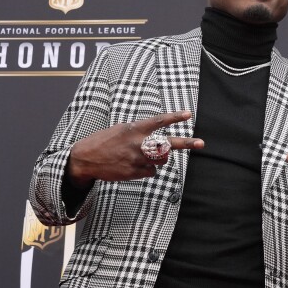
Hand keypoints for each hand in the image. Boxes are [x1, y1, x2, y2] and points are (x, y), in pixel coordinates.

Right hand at [68, 111, 203, 187]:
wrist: (85, 159)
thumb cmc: (105, 141)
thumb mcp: (122, 130)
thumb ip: (141, 133)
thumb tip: (159, 141)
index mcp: (134, 129)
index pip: (159, 122)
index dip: (174, 117)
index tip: (188, 114)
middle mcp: (138, 144)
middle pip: (167, 144)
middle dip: (186, 143)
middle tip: (201, 143)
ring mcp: (137, 159)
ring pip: (162, 159)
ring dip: (160, 157)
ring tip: (145, 154)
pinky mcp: (135, 173)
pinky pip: (152, 171)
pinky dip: (148, 168)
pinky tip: (134, 165)